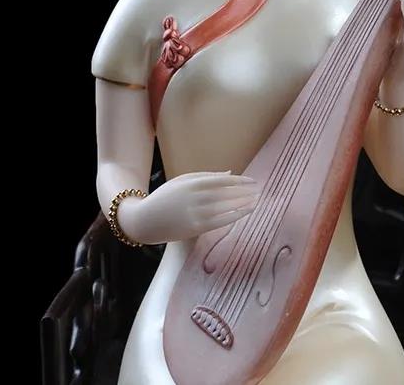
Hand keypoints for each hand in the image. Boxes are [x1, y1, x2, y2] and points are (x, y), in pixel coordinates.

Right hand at [118, 170, 260, 244]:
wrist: (145, 220)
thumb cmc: (165, 197)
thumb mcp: (182, 181)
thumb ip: (206, 176)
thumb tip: (230, 174)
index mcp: (192, 183)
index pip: (222, 181)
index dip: (240, 181)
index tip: (253, 181)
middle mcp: (195, 198)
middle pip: (226, 194)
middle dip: (244, 192)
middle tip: (259, 190)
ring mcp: (195, 214)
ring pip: (225, 208)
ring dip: (242, 204)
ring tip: (256, 202)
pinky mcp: (195, 228)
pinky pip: (219, 222)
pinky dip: (234, 217)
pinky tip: (244, 213)